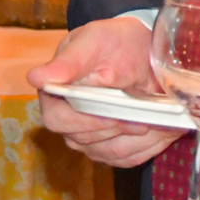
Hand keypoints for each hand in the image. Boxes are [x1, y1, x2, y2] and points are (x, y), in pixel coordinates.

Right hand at [28, 17, 180, 167]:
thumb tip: (36, 77)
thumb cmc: (113, 41)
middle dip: (119, 126)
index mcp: (55, 94)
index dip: (86, 121)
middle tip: (146, 112)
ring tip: (160, 117)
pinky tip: (162, 127)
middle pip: (86, 140)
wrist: (140, 48)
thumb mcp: (93, 41)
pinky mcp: (111, 148)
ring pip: (110, 152)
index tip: (113, 112)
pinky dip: (148, 145)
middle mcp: (67, 121)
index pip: (59, 121)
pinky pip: (127, 157)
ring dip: (139, 138)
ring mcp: (88, 138)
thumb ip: (68, 61)